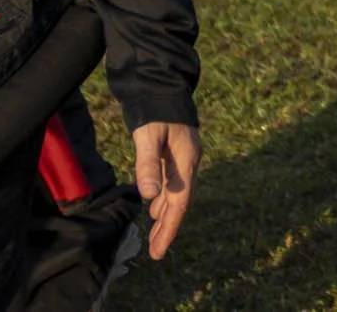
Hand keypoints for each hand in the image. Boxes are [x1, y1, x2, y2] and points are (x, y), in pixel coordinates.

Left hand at [131, 120, 199, 260]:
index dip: (169, 228)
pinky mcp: (175, 152)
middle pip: (180, 202)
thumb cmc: (155, 109)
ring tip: (156, 236)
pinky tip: (156, 205)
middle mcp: (188, 162)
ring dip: (166, 215)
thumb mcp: (148, 135)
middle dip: (168, 228)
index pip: (179, 202)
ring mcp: (182, 157)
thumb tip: (148, 196)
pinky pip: (172, 183)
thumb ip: (148, 164)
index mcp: (186, 161)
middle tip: (156, 253)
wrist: (162, 83)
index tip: (159, 251)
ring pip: (176, 193)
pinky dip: (164, 198)